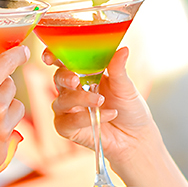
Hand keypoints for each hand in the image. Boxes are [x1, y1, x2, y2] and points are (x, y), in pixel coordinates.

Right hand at [47, 46, 158, 161]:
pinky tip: (108, 115)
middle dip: (64, 77)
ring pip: (62, 100)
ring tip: (101, 100)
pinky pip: (69, 121)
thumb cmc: (129, 109)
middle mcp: (72, 90)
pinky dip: (86, 118)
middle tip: (76, 80)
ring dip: (80, 99)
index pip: (62, 60)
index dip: (53, 55)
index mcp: (83, 73)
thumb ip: (118, 69)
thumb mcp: (125, 86)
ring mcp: (68, 110)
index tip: (51, 56)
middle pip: (58, 78)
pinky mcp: (68, 129)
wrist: (136, 137)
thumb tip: (123, 49)